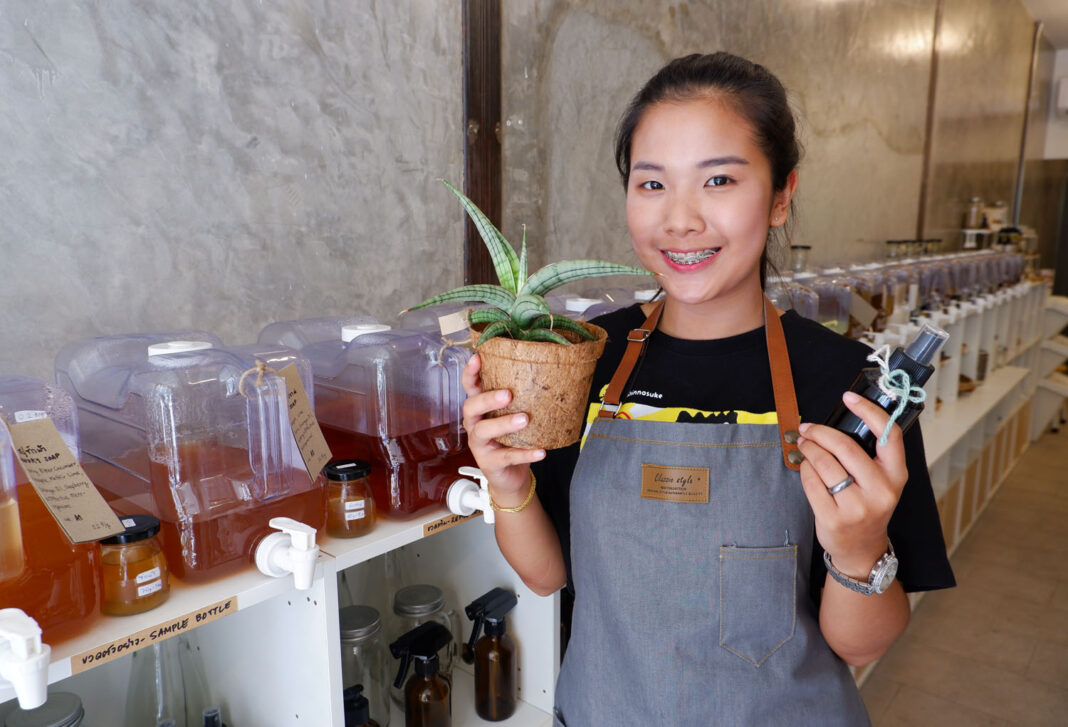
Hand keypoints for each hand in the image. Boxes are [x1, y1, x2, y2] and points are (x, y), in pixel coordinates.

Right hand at [461, 353, 545, 506]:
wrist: (511, 476)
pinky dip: (524, 454)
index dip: (470, 373)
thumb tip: (548, 372)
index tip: (477, 357)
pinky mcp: (490, 463)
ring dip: (504, 424)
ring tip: (524, 419)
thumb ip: (520, 399)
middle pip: (471, 407)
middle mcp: (474, 424)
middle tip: (508, 394)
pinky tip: (540, 451)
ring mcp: (479, 445)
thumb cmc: (511, 440)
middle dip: (488, 399)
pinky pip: (506, 457)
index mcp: (480, 409)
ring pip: (484, 431)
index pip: (469, 387)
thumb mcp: (512, 416)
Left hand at [796, 391, 907, 578]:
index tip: (849, 397)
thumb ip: (869, 454)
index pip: (888, 435)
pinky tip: (806, 467)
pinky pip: (812, 482)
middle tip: (808, 428)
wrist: (861, 549)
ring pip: (825, 464)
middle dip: (821, 433)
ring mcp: (857, 507)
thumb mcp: (880, 480)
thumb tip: (842, 419)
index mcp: (896, 476)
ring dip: (809, 449)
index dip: (869, 411)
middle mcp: (881, 491)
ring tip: (804, 444)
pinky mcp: (833, 518)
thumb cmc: (868, 505)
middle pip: (846, 447)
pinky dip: (805, 470)